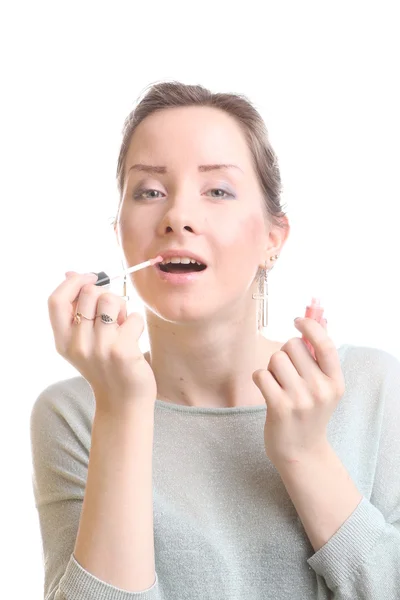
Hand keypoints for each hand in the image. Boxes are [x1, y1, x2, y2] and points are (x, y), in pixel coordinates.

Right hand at [47, 271, 157, 413]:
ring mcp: (99, 348)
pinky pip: (133, 317)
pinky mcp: (122, 352)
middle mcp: (77, 344)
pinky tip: (134, 338)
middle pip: (89, 294)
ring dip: (123, 308)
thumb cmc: (105, 366)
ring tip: (122, 326)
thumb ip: (76, 310)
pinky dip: (137, 323)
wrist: (122, 402)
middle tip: (113, 313)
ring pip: (112, 300)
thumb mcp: (83, 341)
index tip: (91, 277)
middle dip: (107, 295)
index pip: (56, 300)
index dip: (73, 282)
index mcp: (63, 340)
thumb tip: (71, 273)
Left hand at [252, 318, 344, 466]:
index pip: (325, 344)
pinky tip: (267, 392)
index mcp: (335, 382)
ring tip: (278, 384)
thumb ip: (320, 357)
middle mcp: (321, 389)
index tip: (297, 321)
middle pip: (292, 346)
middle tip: (287, 374)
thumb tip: (317, 319)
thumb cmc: (309, 413)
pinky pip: (261, 374)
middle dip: (285, 354)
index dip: (310, 326)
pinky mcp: (279, 407)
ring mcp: (300, 399)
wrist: (301, 452)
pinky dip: (260, 379)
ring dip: (271, 368)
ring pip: (275, 358)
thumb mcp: (324, 388)